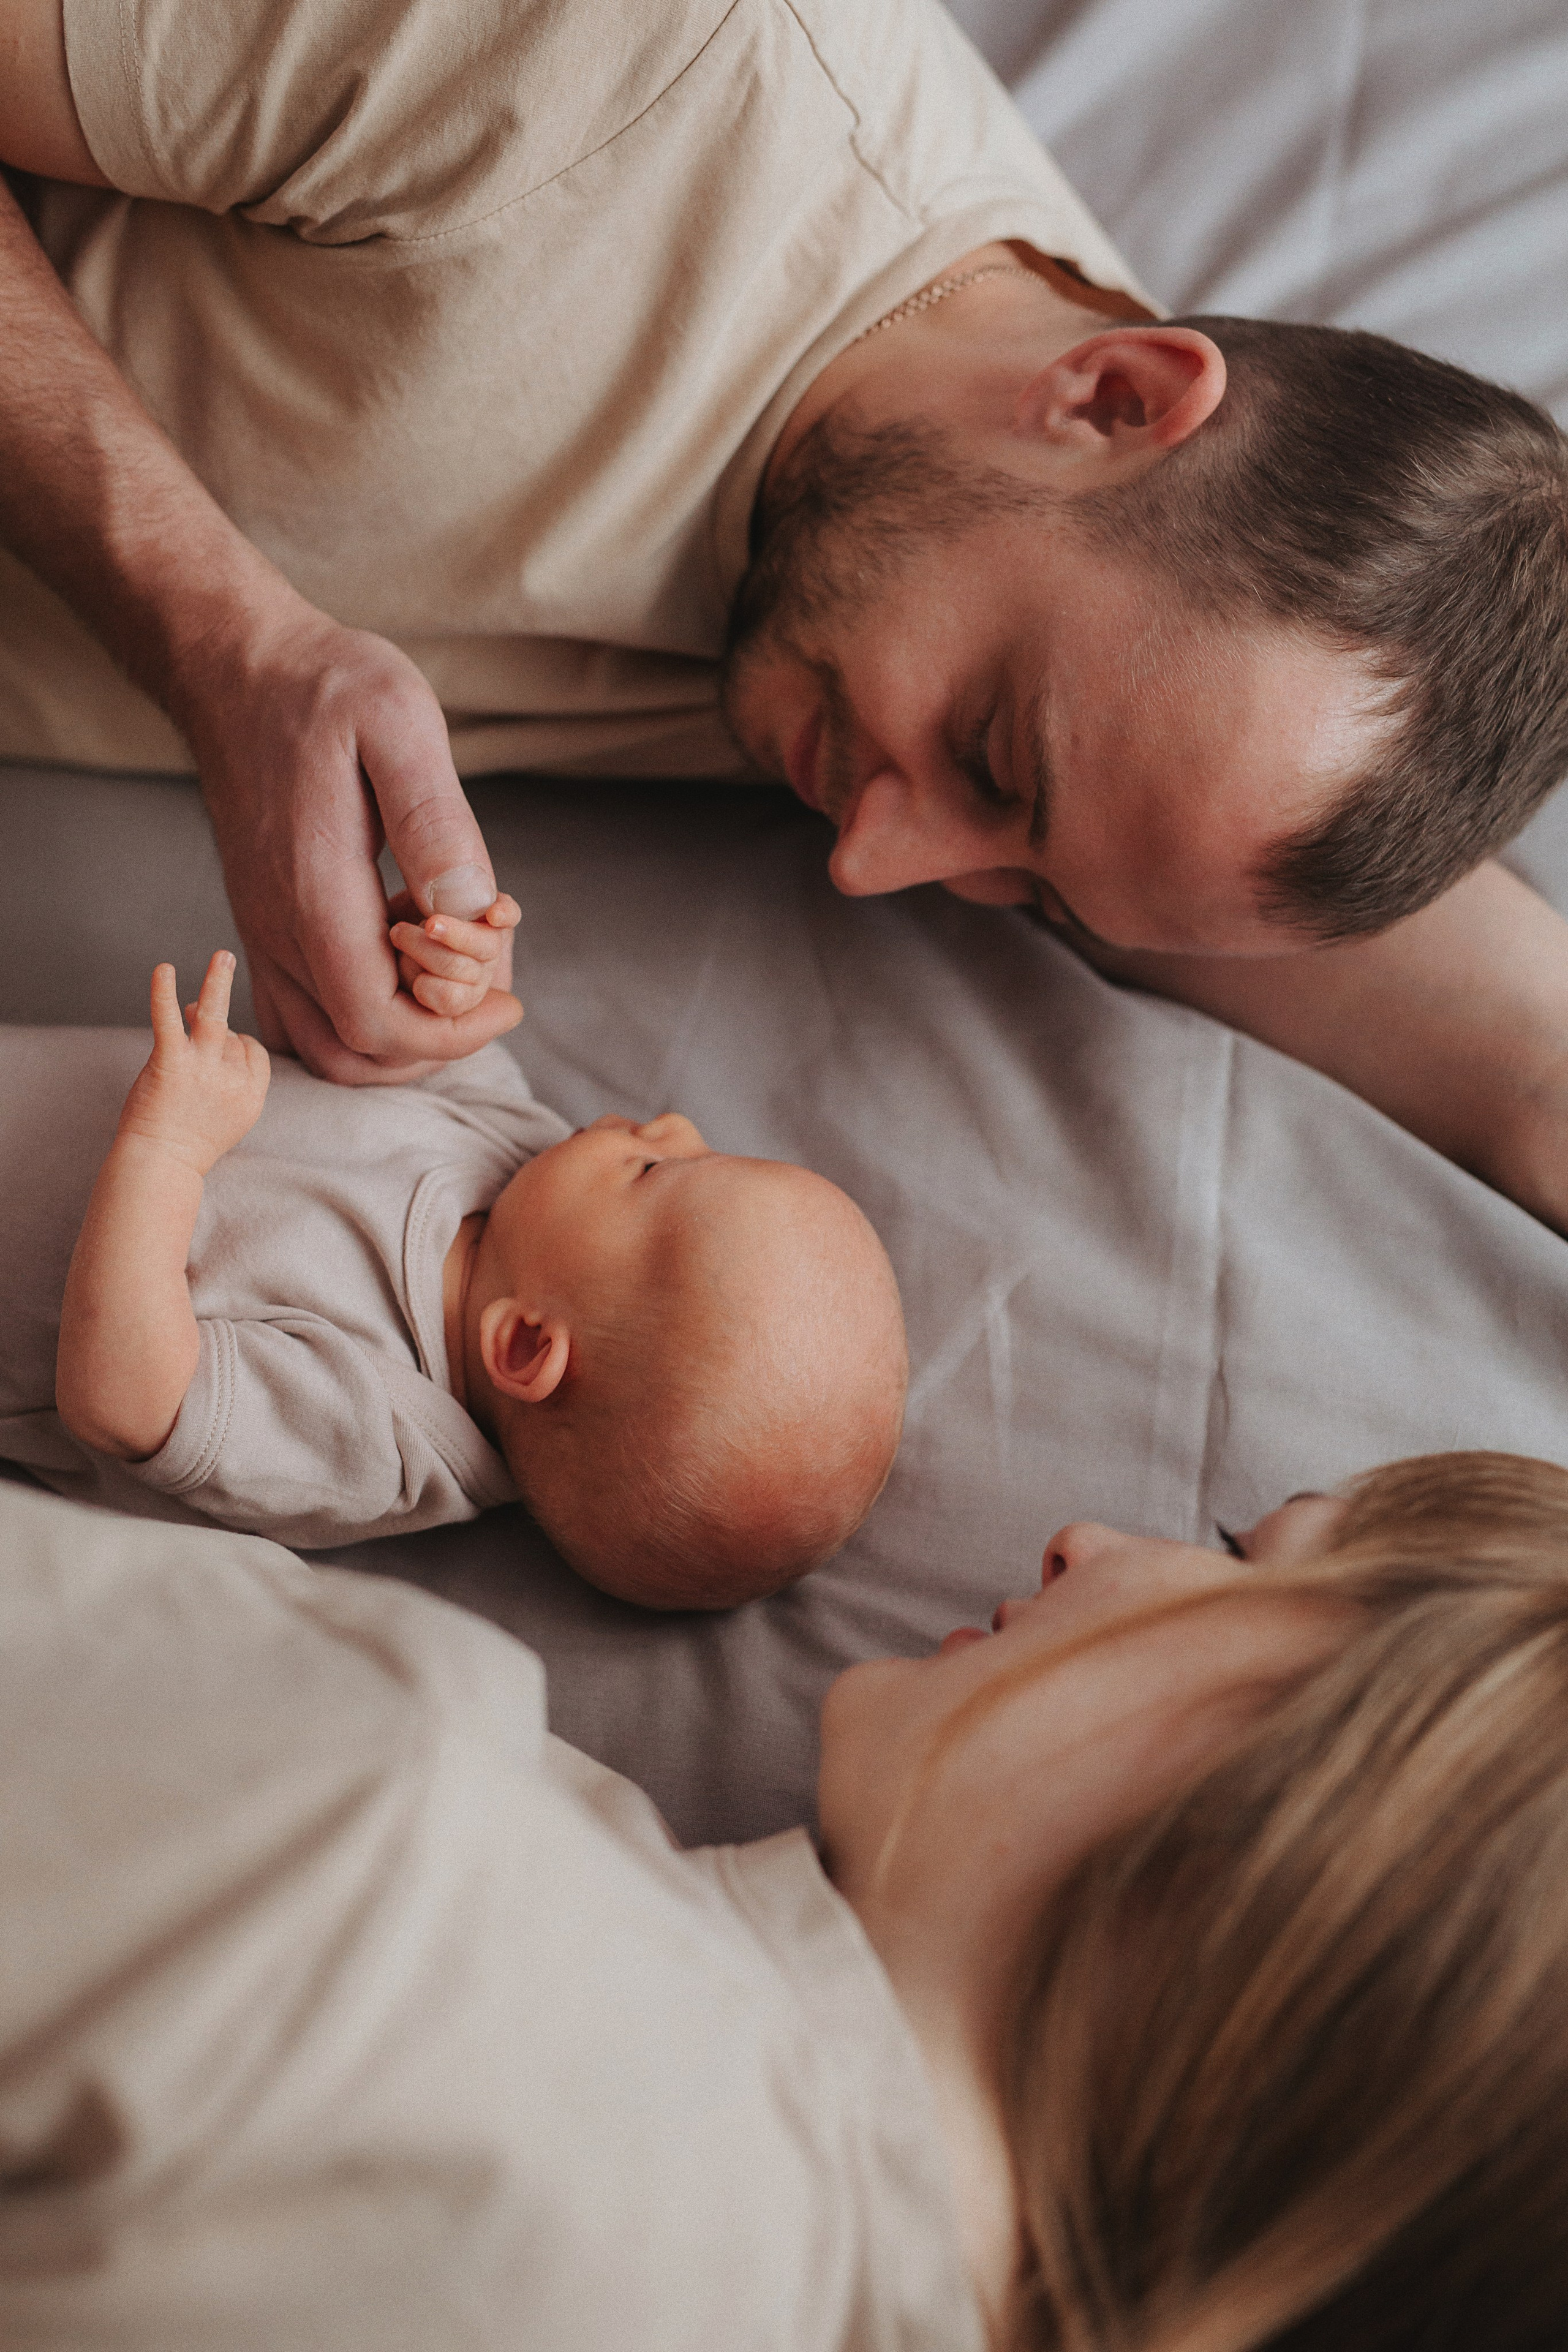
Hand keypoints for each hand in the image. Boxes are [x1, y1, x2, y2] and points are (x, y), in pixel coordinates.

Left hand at [117, 952, 270, 1176]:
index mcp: (252, 1096)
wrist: (159, 1166)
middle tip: (219, 967)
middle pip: (232, 1035)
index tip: (210, 1052)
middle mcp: (233, 1081)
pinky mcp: (170, 1065)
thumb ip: (226, 1076)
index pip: (252, 1051)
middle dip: (215, 1017)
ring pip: (215, 1017)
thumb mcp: (224, 1116)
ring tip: (222, 955)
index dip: (233, 1045)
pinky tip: (163, 970)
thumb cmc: (186, 1144)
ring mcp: (203, 1072)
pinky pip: (169, 1021)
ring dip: (218, 982)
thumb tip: (201, 1016)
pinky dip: (163, 993)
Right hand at [169, 597, 521, 1084]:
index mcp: (316, 895)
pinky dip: (356, 1018)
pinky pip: (300, 1012)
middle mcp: (277, 929)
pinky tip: (400, 959)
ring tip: (448, 975)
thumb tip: (470, 911)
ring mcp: (261, 932)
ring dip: (395, 1039)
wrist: (238, 666)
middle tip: (488, 986)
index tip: (508, 999)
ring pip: (321, 1045)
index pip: (378, 1026)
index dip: (454, 1034)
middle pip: (353, 1055)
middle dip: (434, 1042)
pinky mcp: (261, 924)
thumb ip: (436, 825)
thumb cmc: (327, 687)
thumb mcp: (400, 725)